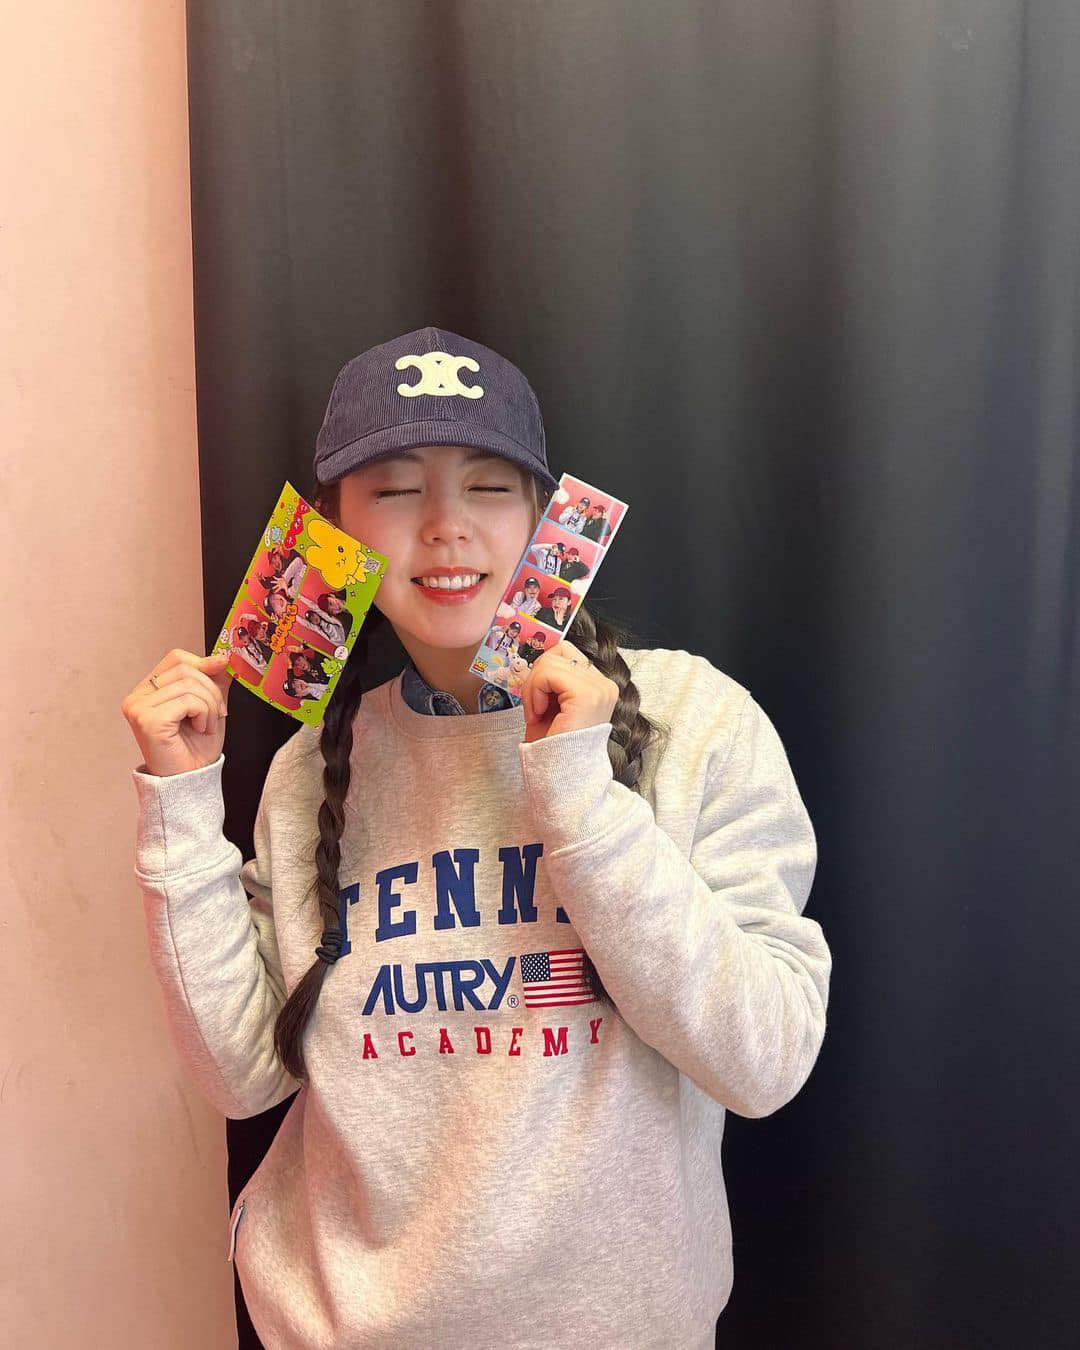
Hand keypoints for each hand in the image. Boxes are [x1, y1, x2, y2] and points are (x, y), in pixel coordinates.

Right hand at [121, 648, 233, 775]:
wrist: (191, 781)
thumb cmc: (196, 748)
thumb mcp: (211, 705)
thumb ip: (213, 680)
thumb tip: (222, 657)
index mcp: (148, 691)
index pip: (176, 658)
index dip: (203, 662)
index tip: (223, 671)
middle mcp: (137, 697)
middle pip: (185, 668)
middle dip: (212, 690)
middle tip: (219, 713)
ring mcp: (138, 708)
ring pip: (189, 683)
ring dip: (211, 705)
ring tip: (207, 725)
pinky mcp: (148, 720)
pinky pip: (188, 700)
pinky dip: (204, 714)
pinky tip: (200, 729)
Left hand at [520, 640, 618, 742]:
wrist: (558, 776)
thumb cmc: (552, 744)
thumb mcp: (553, 702)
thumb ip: (552, 676)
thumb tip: (538, 652)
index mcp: (600, 685)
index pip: (566, 652)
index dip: (544, 672)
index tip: (538, 702)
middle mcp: (606, 685)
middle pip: (559, 651)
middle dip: (536, 677)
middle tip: (534, 708)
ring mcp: (600, 689)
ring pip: (550, 661)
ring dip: (533, 687)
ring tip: (536, 713)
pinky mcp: (587, 696)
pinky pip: (548, 673)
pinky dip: (534, 692)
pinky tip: (538, 714)